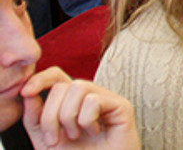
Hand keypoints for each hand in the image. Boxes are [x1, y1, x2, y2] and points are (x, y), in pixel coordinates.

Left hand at [20, 67, 139, 148]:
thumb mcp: (45, 140)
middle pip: (62, 86)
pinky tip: (94, 132)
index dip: (40, 79)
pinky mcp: (122, 106)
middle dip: (50, 115)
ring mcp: (107, 99)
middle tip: (54, 140)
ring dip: (68, 117)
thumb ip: (34, 119)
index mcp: (72, 101)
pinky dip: (86, 120)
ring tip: (75, 135)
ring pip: (78, 88)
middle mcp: (90, 96)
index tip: (25, 93)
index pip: (56, 76)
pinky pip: (94, 100)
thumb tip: (27, 95)